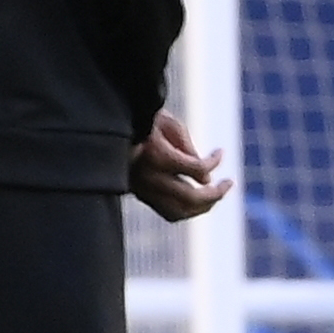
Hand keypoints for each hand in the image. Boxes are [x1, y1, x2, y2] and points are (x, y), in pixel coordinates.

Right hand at [132, 108, 231, 222]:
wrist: (104, 128)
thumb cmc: (141, 120)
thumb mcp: (167, 122)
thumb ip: (189, 148)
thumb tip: (206, 179)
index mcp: (156, 155)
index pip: (198, 168)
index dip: (214, 162)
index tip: (220, 152)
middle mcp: (149, 176)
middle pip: (191, 197)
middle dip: (216, 193)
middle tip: (228, 183)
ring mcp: (142, 189)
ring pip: (179, 212)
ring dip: (203, 207)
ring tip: (215, 195)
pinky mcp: (139, 194)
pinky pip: (167, 212)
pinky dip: (186, 210)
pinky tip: (196, 200)